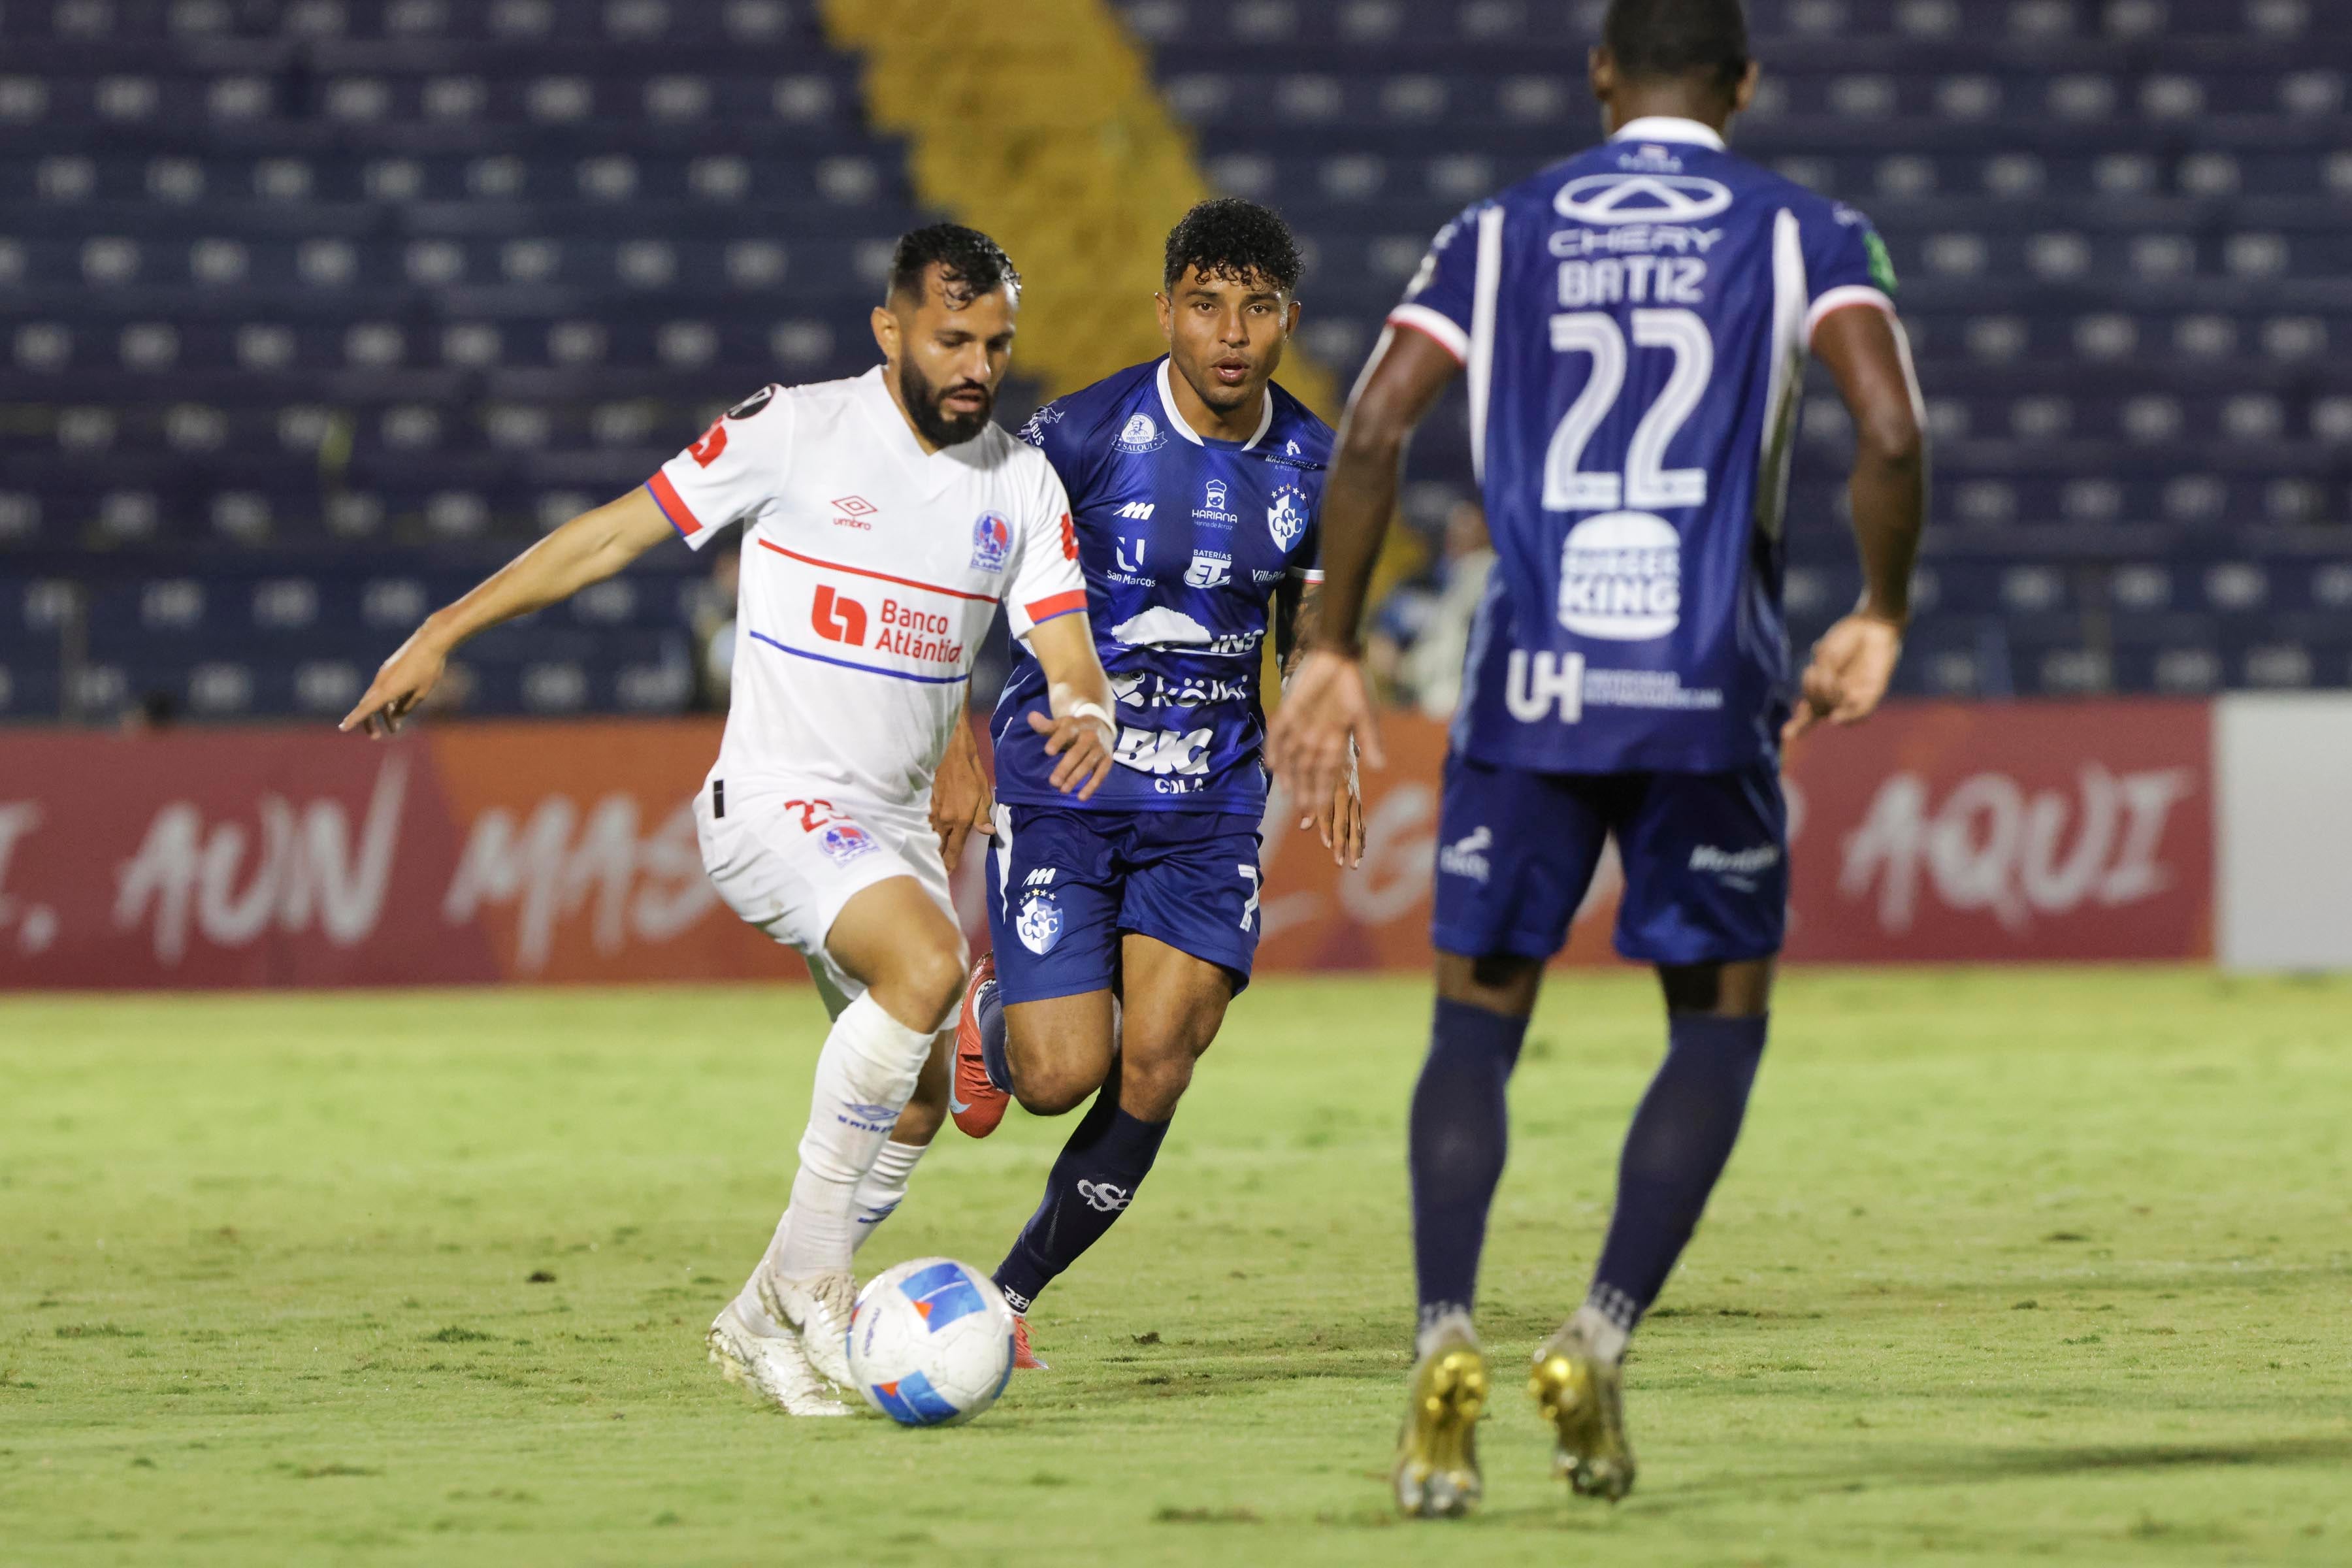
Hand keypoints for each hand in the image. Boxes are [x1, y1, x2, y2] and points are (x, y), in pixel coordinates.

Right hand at [340, 625, 448, 736]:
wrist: (430, 641)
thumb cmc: (429, 668)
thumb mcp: (421, 692)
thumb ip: (407, 706)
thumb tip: (396, 715)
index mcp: (388, 690)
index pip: (367, 708)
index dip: (354, 719)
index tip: (342, 728)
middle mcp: (381, 682)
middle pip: (368, 705)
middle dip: (370, 722)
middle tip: (376, 736)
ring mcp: (384, 675)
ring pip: (377, 698)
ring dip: (384, 714)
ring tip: (395, 729)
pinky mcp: (389, 669)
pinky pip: (383, 689)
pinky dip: (387, 702)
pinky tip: (397, 710)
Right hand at [930, 722, 995, 872]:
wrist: (950, 750)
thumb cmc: (971, 771)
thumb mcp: (984, 793)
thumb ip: (983, 816)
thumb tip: (988, 833)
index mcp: (960, 820)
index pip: (954, 848)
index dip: (950, 863)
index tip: (947, 873)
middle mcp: (943, 820)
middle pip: (937, 847)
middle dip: (937, 859)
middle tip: (936, 870)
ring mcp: (929, 812)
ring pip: (927, 836)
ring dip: (928, 846)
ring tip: (927, 857)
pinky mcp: (921, 803)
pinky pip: (921, 823)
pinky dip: (922, 831)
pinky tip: (921, 835)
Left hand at [1028, 708, 1114, 801]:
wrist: (1101, 725)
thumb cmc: (1074, 729)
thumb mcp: (1060, 725)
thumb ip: (1045, 725)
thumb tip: (1030, 717)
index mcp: (1076, 726)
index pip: (1066, 732)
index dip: (1058, 741)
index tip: (1048, 751)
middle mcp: (1089, 736)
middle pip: (1077, 753)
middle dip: (1065, 768)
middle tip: (1053, 782)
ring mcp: (1099, 749)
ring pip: (1088, 764)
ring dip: (1075, 778)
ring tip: (1062, 790)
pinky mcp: (1107, 760)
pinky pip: (1100, 774)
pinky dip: (1092, 786)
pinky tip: (1081, 797)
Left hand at [1267, 649, 1383, 812]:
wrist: (1339, 655)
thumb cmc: (1355, 684)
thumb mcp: (1365, 714)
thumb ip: (1369, 740)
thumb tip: (1379, 767)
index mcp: (1336, 740)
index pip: (1328, 773)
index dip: (1324, 792)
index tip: (1321, 812)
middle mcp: (1316, 737)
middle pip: (1308, 770)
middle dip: (1306, 790)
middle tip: (1304, 811)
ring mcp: (1301, 724)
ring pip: (1292, 757)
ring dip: (1290, 775)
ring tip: (1287, 793)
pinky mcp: (1288, 710)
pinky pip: (1277, 733)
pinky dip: (1274, 749)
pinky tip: (1271, 765)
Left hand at [1300, 764, 1364, 868]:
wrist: (1343, 744)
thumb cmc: (1321, 760)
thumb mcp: (1311, 776)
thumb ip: (1308, 803)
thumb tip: (1304, 826)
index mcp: (1333, 787)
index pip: (1329, 813)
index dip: (1328, 829)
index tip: (1328, 846)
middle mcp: (1347, 795)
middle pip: (1345, 823)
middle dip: (1343, 844)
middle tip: (1340, 862)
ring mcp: (1354, 799)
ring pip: (1356, 826)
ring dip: (1355, 846)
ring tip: (1354, 863)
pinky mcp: (1357, 801)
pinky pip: (1361, 822)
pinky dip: (1361, 837)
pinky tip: (1361, 850)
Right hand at [1782, 614, 1903, 746]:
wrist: (1872, 622)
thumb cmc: (1846, 637)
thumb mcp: (1825, 659)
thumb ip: (1824, 683)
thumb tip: (1831, 712)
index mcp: (1822, 688)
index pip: (1809, 712)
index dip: (1798, 725)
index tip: (1786, 736)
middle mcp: (1838, 696)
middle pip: (1817, 708)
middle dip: (1812, 693)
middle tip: (1816, 670)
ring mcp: (1855, 695)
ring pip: (1835, 709)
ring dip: (1827, 696)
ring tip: (1831, 676)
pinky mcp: (1874, 692)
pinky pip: (1862, 711)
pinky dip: (1849, 717)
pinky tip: (1837, 719)